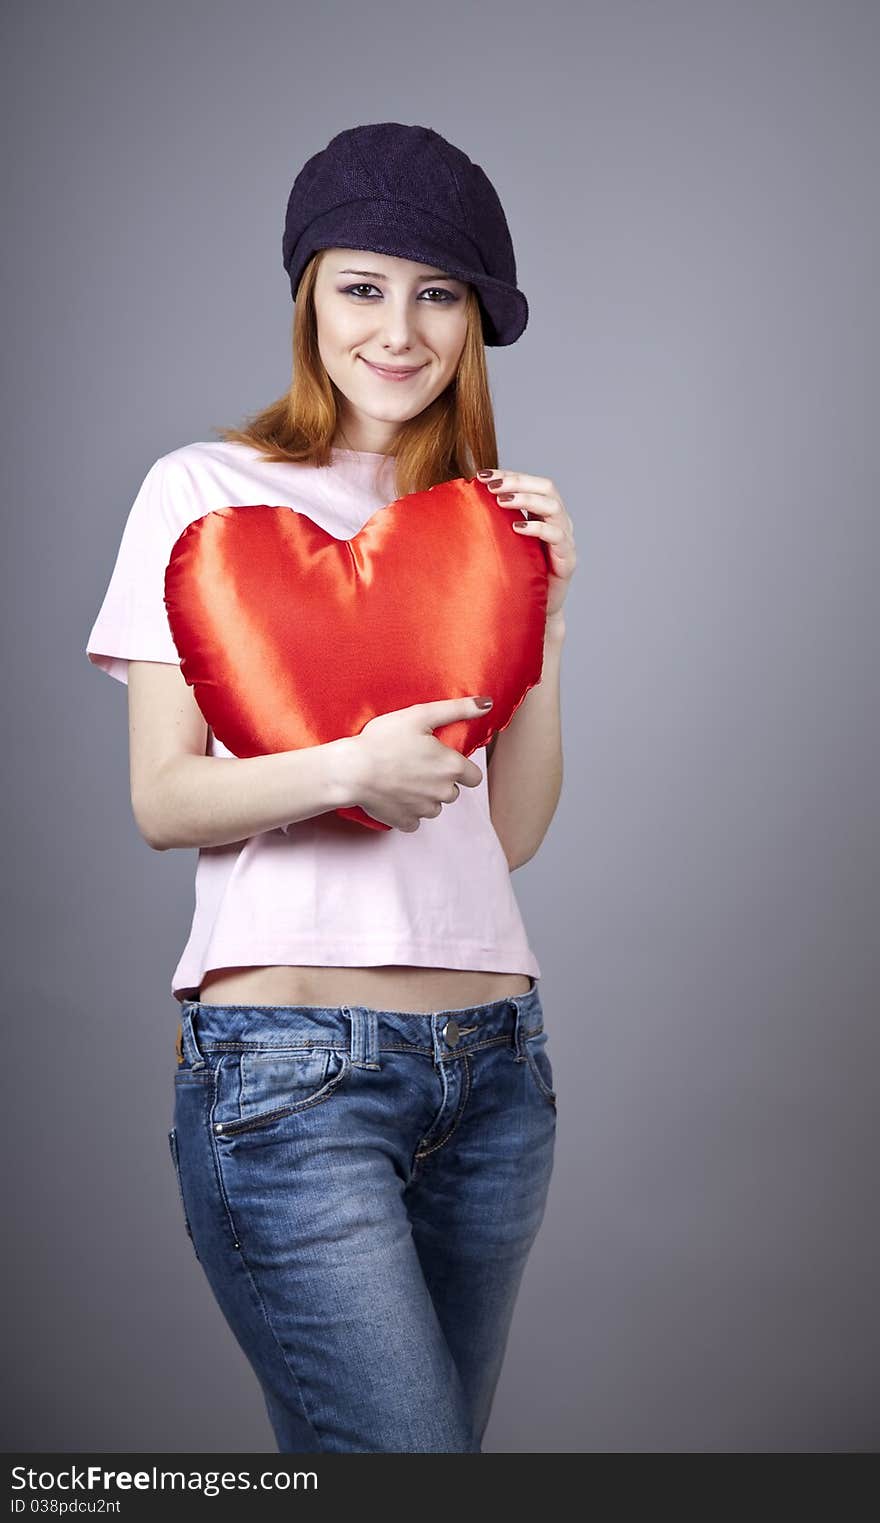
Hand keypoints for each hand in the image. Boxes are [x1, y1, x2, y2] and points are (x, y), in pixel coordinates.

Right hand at [336, 695, 488, 830]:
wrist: (352, 770)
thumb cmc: (383, 740)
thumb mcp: (421, 715)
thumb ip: (457, 709)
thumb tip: (487, 703)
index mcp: (451, 767)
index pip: (475, 777)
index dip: (461, 768)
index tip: (442, 759)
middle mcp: (443, 792)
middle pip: (453, 791)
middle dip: (440, 780)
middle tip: (416, 764)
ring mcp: (425, 810)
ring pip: (434, 806)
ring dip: (425, 796)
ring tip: (403, 779)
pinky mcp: (406, 822)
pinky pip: (415, 820)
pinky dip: (408, 811)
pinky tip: (395, 795)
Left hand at [478, 467, 576, 624]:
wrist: (535, 610)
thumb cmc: (517, 575)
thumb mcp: (503, 543)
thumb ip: (492, 523)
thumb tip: (457, 504)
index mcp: (544, 513)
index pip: (531, 483)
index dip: (509, 475)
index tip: (482, 476)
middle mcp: (558, 522)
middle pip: (546, 488)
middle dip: (517, 482)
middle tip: (491, 486)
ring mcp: (565, 539)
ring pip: (553, 508)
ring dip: (526, 499)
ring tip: (502, 501)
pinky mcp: (567, 559)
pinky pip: (556, 537)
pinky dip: (536, 528)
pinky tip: (517, 528)